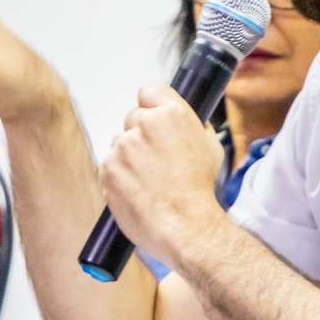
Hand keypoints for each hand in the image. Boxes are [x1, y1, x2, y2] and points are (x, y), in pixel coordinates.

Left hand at [98, 84, 224, 263]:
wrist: (185, 227)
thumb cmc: (201, 191)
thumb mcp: (211, 148)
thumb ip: (193, 127)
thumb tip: (183, 121)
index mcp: (172, 113)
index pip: (148, 93)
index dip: (151, 107)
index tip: (154, 120)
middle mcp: (144, 124)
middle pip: (133, 118)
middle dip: (141, 135)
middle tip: (156, 160)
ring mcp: (123, 146)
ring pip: (120, 143)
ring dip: (128, 156)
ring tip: (148, 181)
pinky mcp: (108, 169)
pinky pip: (110, 166)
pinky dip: (119, 176)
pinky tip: (137, 190)